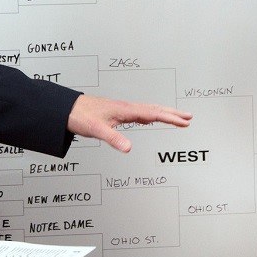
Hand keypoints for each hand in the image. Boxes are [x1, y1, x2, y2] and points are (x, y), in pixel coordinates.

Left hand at [67, 94, 191, 152]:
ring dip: (164, 113)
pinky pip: (141, 112)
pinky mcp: (118, 113)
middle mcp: (126, 107)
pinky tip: (152, 119)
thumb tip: (129, 148)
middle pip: (155, 109)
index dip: (170, 118)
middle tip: (189, 117)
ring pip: (149, 110)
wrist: (66, 108)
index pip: (153, 113)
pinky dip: (152, 115)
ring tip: (177, 117)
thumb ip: (113, 138)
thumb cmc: (80, 115)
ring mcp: (122, 109)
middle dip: (173, 114)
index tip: (184, 121)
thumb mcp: (96, 129)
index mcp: (125, 109)